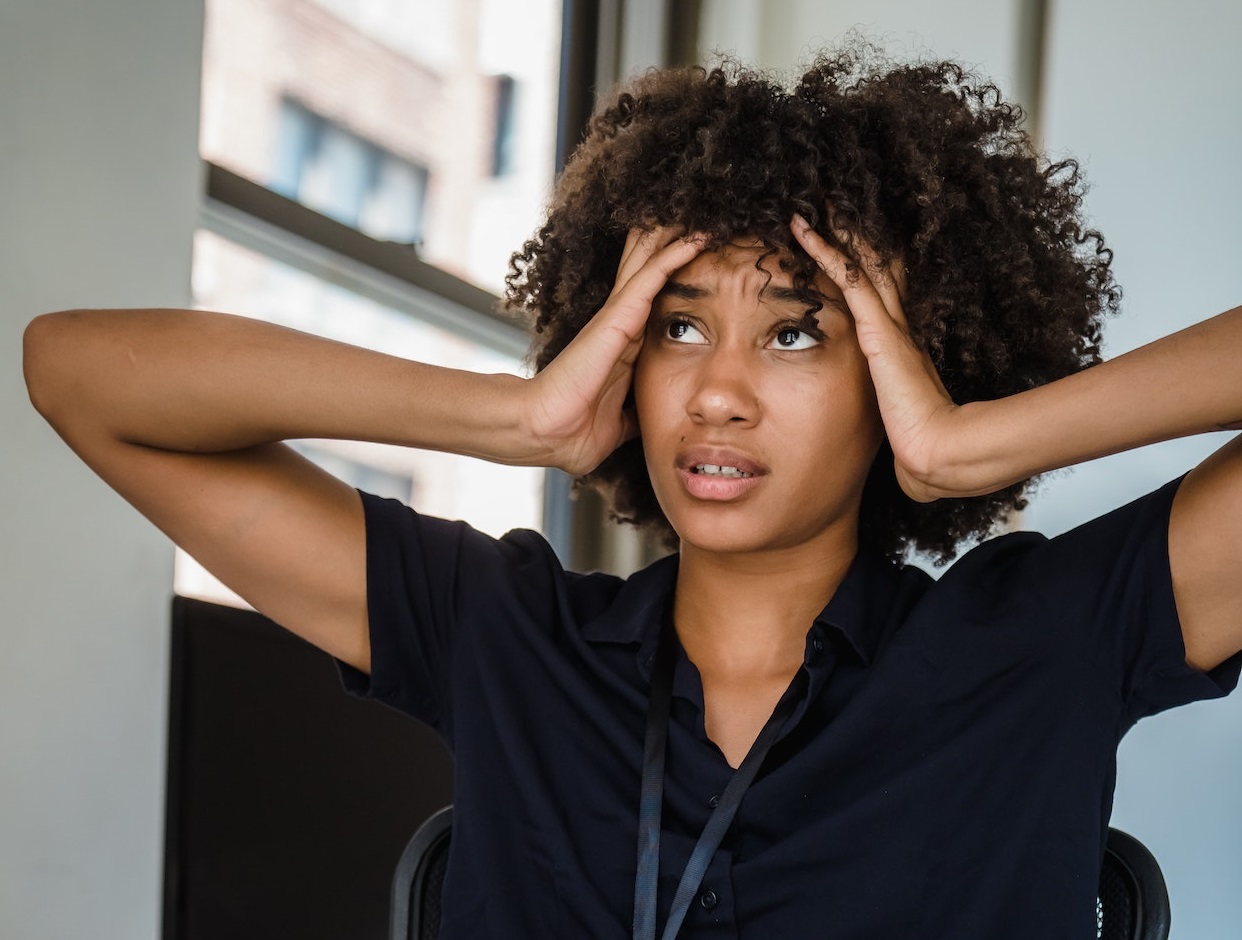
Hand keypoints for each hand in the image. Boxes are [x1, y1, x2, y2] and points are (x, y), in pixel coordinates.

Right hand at [523, 227, 705, 473]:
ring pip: (650, 263)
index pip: (652, 301)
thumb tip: (648, 421)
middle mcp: (619, 325)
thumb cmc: (572, 431)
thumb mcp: (617, 424)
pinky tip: (696, 236)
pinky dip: (674, 255)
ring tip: (699, 210)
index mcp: (622, 347)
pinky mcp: (617, 319)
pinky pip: (652, 278)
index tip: (696, 257)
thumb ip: (633, 415)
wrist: (547, 434)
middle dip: (669, 243)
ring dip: (674, 237)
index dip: (671, 276)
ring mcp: (617, 318)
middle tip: (695, 214)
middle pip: (647, 271)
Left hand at [791, 214, 960, 501]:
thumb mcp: (895, 430)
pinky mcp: (877, 330)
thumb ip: (888, 428)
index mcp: (899, 351)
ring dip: (835, 231)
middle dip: (852, 236)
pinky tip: (800, 227)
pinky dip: (823, 249)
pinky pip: (846, 277)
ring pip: (860, 262)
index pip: (877, 298)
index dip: (863, 268)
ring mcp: (888, 326)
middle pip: (873, 268)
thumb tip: (891, 454)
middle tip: (829, 202)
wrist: (938, 456)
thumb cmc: (921, 452)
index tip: (844, 245)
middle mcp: (896, 329)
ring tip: (810, 203)